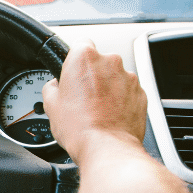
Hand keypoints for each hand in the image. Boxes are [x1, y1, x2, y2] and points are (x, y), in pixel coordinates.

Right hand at [42, 41, 146, 165]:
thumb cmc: (80, 128)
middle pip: (99, 62)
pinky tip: (110, 117)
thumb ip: (52, 86)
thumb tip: (55, 86)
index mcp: (85, 57)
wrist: (107, 148)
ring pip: (115, 77)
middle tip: (82, 97)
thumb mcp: (51, 105)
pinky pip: (128, 92)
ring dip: (108, 89)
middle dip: (92, 76)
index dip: (74, 60)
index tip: (72, 72)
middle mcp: (110, 62)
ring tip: (97, 111)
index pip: (80, 44)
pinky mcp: (141, 94)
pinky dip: (121, 101)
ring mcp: (129, 77)